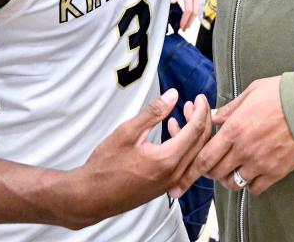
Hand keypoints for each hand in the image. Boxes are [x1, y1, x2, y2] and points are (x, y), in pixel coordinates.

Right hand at [71, 89, 211, 227]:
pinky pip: (185, 165)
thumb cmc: (105, 167)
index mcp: (167, 160)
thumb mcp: (127, 132)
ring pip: (195, 155)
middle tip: (194, 104)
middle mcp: (174, 175)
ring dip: (194, 134)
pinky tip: (171, 134)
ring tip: (183, 115)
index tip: (200, 97)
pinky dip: (185, 147)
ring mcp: (170, 183)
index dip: (201, 111)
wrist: (92, 197)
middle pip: (201, 144)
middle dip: (201, 120)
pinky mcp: (165, 187)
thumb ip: (153, 113)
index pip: (195, 131)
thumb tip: (173, 95)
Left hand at [172, 0, 204, 31]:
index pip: (188, 10)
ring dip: (192, 19)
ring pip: (197, 10)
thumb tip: (172, 2)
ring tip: (187, 25)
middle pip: (195, 13)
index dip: (185, 19)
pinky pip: (198, 5)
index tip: (181, 26)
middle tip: (184, 29)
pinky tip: (190, 16)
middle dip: (189, 22)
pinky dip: (194, 12)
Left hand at [187, 76, 293, 194]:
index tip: (189, 170)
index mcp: (234, 129)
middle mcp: (244, 150)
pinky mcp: (277, 172)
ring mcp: (260, 163)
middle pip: (216, 173)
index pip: (205, 156)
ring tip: (232, 169)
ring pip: (234, 183)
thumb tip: (213, 117)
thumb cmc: (281, 94)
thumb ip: (229, 108)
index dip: (194, 166)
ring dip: (229, 178)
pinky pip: (255, 188)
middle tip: (213, 165)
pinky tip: (251, 173)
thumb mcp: (251, 92)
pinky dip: (249, 184)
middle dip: (210, 171)